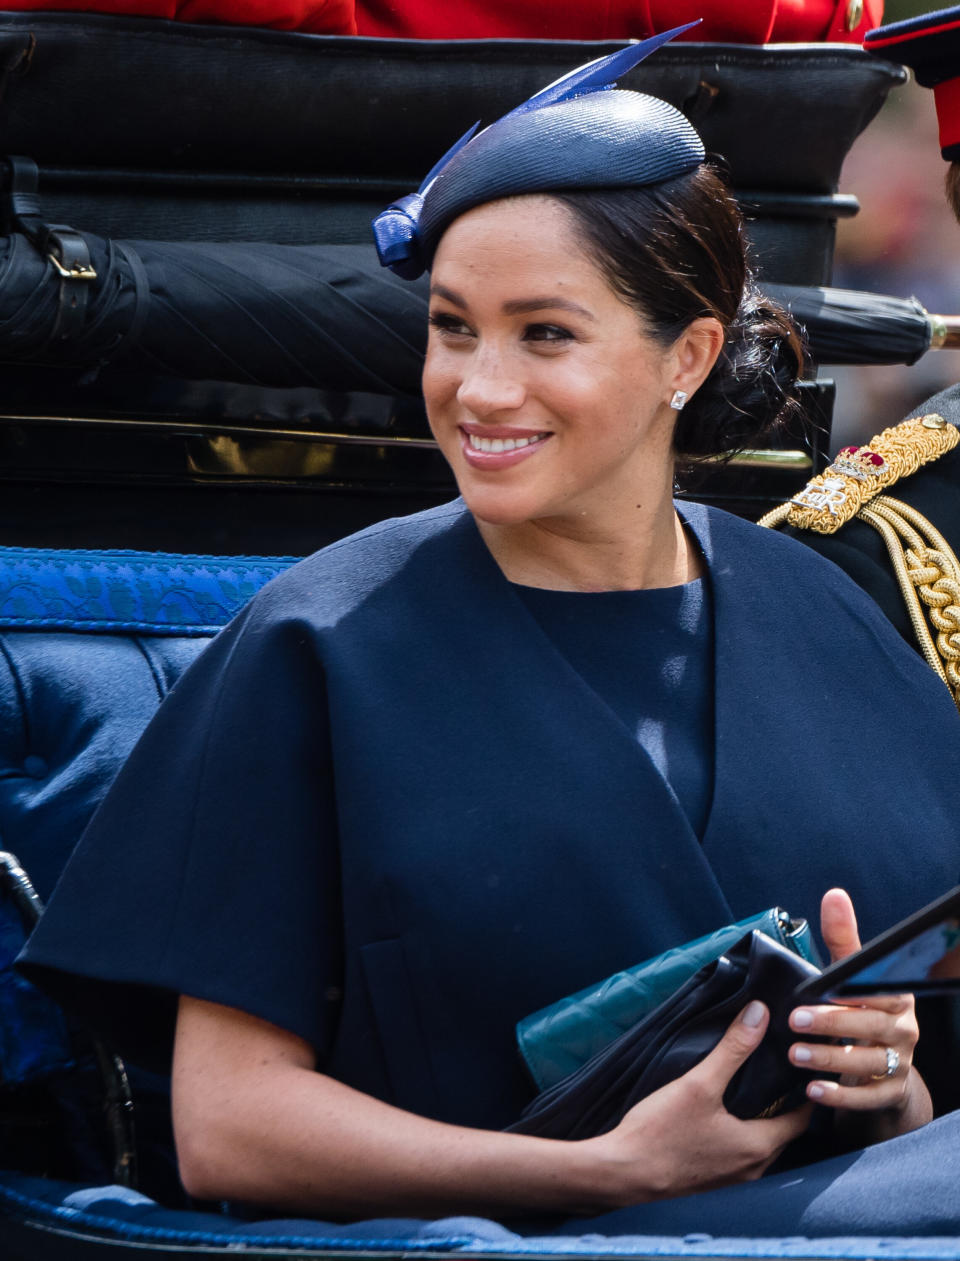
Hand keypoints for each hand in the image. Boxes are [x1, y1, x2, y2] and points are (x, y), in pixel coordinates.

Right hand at [589, 1000, 810, 1203]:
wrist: (622, 1175)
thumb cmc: (661, 1132)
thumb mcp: (698, 1084)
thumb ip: (733, 1050)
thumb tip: (760, 1014)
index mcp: (758, 1147)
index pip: (802, 1119)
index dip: (806, 1093)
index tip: (804, 1068)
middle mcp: (753, 1170)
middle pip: (783, 1133)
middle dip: (784, 1105)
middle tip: (780, 1073)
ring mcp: (732, 1181)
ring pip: (761, 1146)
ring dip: (762, 1122)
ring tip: (753, 1090)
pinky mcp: (712, 1184)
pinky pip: (740, 1156)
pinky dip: (742, 1135)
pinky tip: (722, 1117)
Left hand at [786, 888, 931, 1139]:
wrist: (883, 1070)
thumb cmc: (861, 1012)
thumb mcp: (853, 978)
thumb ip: (843, 941)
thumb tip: (834, 896)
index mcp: (896, 998)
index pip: (879, 993)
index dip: (851, 993)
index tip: (821, 990)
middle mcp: (903, 1030)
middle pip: (872, 1027)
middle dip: (833, 1024)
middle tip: (794, 1020)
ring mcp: (900, 1064)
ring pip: (868, 1063)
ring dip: (830, 1059)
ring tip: (795, 1054)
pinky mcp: (890, 1093)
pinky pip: (868, 1098)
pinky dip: (840, 1095)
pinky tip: (813, 1090)